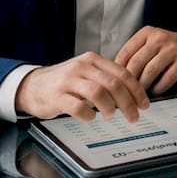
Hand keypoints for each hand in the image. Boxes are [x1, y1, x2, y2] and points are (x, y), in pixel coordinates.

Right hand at [15, 52, 150, 122]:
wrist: (32, 86)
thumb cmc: (64, 83)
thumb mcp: (86, 73)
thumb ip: (106, 78)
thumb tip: (133, 95)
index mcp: (92, 60)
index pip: (122, 73)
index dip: (136, 90)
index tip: (144, 105)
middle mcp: (82, 67)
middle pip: (113, 84)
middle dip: (128, 103)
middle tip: (133, 117)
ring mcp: (68, 81)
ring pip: (98, 93)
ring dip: (110, 108)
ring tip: (111, 116)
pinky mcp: (57, 96)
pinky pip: (77, 107)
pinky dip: (88, 115)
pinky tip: (90, 118)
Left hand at [114, 26, 176, 94]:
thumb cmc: (168, 47)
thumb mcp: (150, 42)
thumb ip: (135, 53)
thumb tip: (117, 73)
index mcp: (147, 33)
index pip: (126, 52)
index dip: (118, 69)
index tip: (116, 80)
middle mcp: (159, 39)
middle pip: (136, 63)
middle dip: (129, 80)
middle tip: (126, 91)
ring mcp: (172, 50)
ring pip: (150, 72)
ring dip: (143, 86)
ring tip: (140, 93)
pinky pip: (166, 79)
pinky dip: (158, 88)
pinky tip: (156, 90)